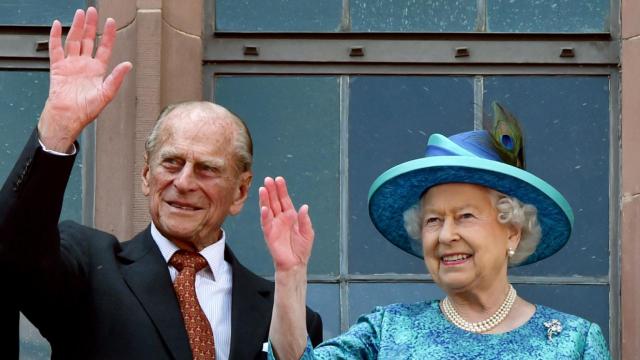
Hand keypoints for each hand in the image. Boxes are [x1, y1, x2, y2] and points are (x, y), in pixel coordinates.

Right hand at [38, 7, 131, 151]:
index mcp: (97, 71)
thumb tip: (127, 65)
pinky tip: (56, 26)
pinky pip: (56, 49)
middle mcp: (84, 65)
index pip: (104, 48)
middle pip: (88, 40)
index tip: (110, 23)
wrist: (67, 117)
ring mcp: (71, 65)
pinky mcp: (57, 68)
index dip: (108, 35)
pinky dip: (55, 37)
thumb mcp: (106, 94)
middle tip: (92, 11)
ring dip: (76, 27)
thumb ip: (116, 78)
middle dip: (91, 25)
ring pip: (74, 41)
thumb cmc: (86, 110)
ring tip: (79, 14)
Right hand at [259, 177, 313, 271]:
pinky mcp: (269, 234)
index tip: (279, 179)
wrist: (295, 263)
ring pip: (268, 209)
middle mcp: (281, 218)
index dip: (282, 190)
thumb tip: (304, 207)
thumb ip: (305, 220)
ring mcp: (274, 225)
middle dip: (272, 190)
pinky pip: (266, 223)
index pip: (285, 200)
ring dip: (265, 199)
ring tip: (263, 189)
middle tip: (268, 179)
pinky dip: (264, 215)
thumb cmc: (301, 249)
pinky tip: (264, 208)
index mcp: (290, 216)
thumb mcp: (308, 233)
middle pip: (275, 201)